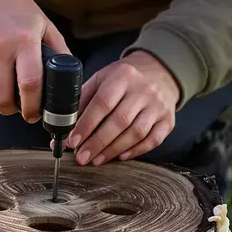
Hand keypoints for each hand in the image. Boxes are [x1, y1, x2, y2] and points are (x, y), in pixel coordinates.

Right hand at [0, 0, 70, 121]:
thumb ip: (58, 51)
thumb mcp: (43, 23)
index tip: (34, 115)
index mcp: (23, 40)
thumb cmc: (16, 7)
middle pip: (0, 97)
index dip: (32, 107)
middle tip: (15, 106)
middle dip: (9, 109)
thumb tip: (70, 81)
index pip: (29, 85)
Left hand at [68, 51, 181, 165]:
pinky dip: (135, 151)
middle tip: (82, 157)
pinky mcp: (168, 120)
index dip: (86, 125)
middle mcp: (144, 90)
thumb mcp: (102, 79)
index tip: (73, 141)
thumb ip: (83, 101)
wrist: (159, 72)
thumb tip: (64, 129)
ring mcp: (158, 106)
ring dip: (113, 150)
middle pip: (120, 121)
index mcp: (123, 76)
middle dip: (98, 142)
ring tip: (95, 160)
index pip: (102, 103)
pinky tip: (119, 157)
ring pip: (136, 133)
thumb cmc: (124, 79)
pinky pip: (152, 140)